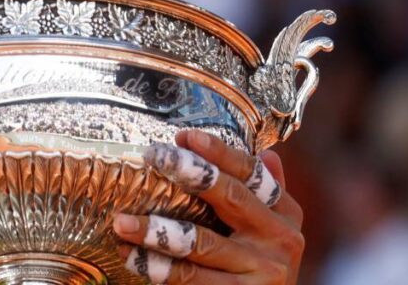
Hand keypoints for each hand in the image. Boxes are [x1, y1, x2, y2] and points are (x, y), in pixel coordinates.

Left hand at [112, 130, 303, 283]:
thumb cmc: (259, 267)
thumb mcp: (271, 230)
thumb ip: (267, 195)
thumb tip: (266, 152)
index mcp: (285, 214)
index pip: (251, 173)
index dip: (219, 152)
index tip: (184, 136)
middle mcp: (280, 239)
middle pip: (231, 196)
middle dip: (190, 172)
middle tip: (154, 155)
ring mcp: (263, 271)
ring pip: (201, 242)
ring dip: (156, 230)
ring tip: (121, 221)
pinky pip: (191, 278)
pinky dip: (157, 267)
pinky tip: (130, 255)